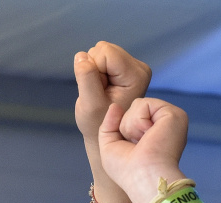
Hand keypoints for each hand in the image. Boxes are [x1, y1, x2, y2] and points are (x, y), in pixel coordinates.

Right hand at [74, 42, 150, 167]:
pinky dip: (96, 72)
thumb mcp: (90, 104)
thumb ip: (86, 78)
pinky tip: (102, 89)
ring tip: (100, 93)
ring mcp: (133, 67)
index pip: (104, 52)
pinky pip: (101, 58)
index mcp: (136, 75)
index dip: (93, 70)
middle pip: (103, 49)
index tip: (97, 91)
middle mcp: (139, 68)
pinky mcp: (125, 68)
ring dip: (94, 72)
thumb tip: (81, 55)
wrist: (108, 136)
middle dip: (94, 70)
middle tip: (99, 93)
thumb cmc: (97, 124)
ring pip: (101, 52)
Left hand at [97, 98, 189, 202]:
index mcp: (155, 132)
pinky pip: (144, 104)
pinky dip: (138, 121)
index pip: (132, 116)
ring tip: (143, 142)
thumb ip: (109, 125)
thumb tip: (115, 105)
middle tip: (138, 146)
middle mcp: (165, 125)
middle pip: (134, 108)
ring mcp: (172, 119)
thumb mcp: (110, 146)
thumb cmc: (127, 171)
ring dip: (131, 126)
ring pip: (138, 104)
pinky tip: (148, 136)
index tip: (132, 149)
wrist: (143, 178)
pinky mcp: (174, 114)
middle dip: (126, 127)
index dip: (123, 130)